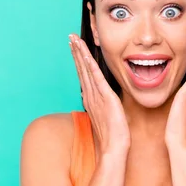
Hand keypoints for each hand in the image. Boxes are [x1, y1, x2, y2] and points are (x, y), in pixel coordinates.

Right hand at [69, 34, 130, 156]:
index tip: (75, 47)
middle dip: (76, 52)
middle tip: (70, 37)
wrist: (114, 147)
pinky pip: (97, 78)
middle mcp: (91, 95)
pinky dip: (90, 66)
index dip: (79, 60)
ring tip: (74, 40)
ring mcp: (96, 96)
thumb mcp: (107, 116)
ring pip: (86, 70)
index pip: (84, 75)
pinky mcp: (105, 98)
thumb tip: (105, 101)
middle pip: (81, 69)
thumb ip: (104, 106)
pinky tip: (86, 55)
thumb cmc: (113, 135)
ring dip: (80, 54)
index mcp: (91, 99)